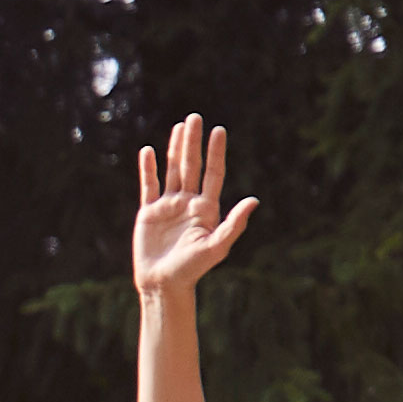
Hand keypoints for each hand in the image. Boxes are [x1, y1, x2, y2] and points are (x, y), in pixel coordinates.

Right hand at [127, 115, 252, 298]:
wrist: (164, 283)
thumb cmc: (193, 269)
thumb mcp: (217, 247)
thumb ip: (234, 223)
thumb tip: (254, 200)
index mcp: (207, 208)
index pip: (213, 173)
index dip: (215, 152)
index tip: (219, 131)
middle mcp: (188, 203)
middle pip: (192, 166)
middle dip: (193, 142)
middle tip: (196, 117)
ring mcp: (168, 207)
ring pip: (173, 170)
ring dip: (175, 149)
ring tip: (179, 126)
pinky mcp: (149, 213)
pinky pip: (149, 186)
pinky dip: (148, 168)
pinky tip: (148, 151)